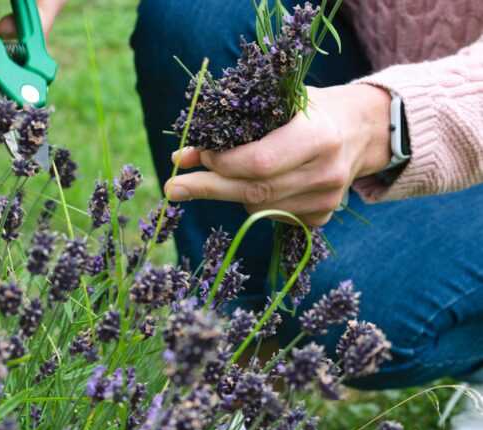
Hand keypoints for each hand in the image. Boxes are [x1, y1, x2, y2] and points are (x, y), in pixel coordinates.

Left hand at [165, 85, 392, 225]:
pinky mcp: (321, 217)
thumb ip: (232, 128)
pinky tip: (264, 182)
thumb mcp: (277, 104)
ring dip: (232, 191)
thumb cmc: (311, 109)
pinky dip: (255, 201)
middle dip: (207, 187)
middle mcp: (326, 173)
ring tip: (229, 171)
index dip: (222, 163)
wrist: (365, 129)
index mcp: (318, 137)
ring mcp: (326, 200)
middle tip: (173, 188)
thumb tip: (182, 157)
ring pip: (257, 207)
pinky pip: (271, 216)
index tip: (198, 156)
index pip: (258, 163)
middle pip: (253, 191)